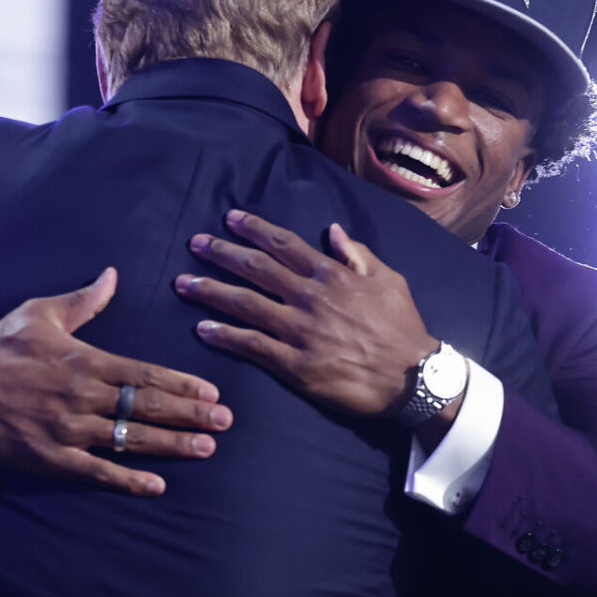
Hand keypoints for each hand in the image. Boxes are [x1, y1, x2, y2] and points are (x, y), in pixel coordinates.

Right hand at [0, 268, 230, 495]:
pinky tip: (157, 484)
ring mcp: (69, 430)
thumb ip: (84, 300)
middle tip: (225, 421)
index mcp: (85, 361)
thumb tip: (112, 275)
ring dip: (171, 444)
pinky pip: (97, 471)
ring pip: (130, 438)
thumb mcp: (41, 312)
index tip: (212, 391)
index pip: (144, 373)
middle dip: (189, 414)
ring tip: (206, 448)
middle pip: (146, 406)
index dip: (182, 384)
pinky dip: (128, 479)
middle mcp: (82, 396)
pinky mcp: (52, 458)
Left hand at [175, 210, 438, 418]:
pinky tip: (202, 329)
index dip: (253, 229)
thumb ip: (358, 254)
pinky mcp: (296, 365)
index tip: (230, 218)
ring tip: (183, 283)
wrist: (414, 377)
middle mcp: (310, 298)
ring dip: (211, 291)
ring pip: (246, 304)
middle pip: (256, 268)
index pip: (284, 244)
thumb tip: (333, 231)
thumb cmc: (403, 327)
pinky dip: (225, 336)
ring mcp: (300, 331)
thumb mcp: (388, 279)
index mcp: (331, 275)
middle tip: (194, 244)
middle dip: (221, 253)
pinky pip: (252, 346)